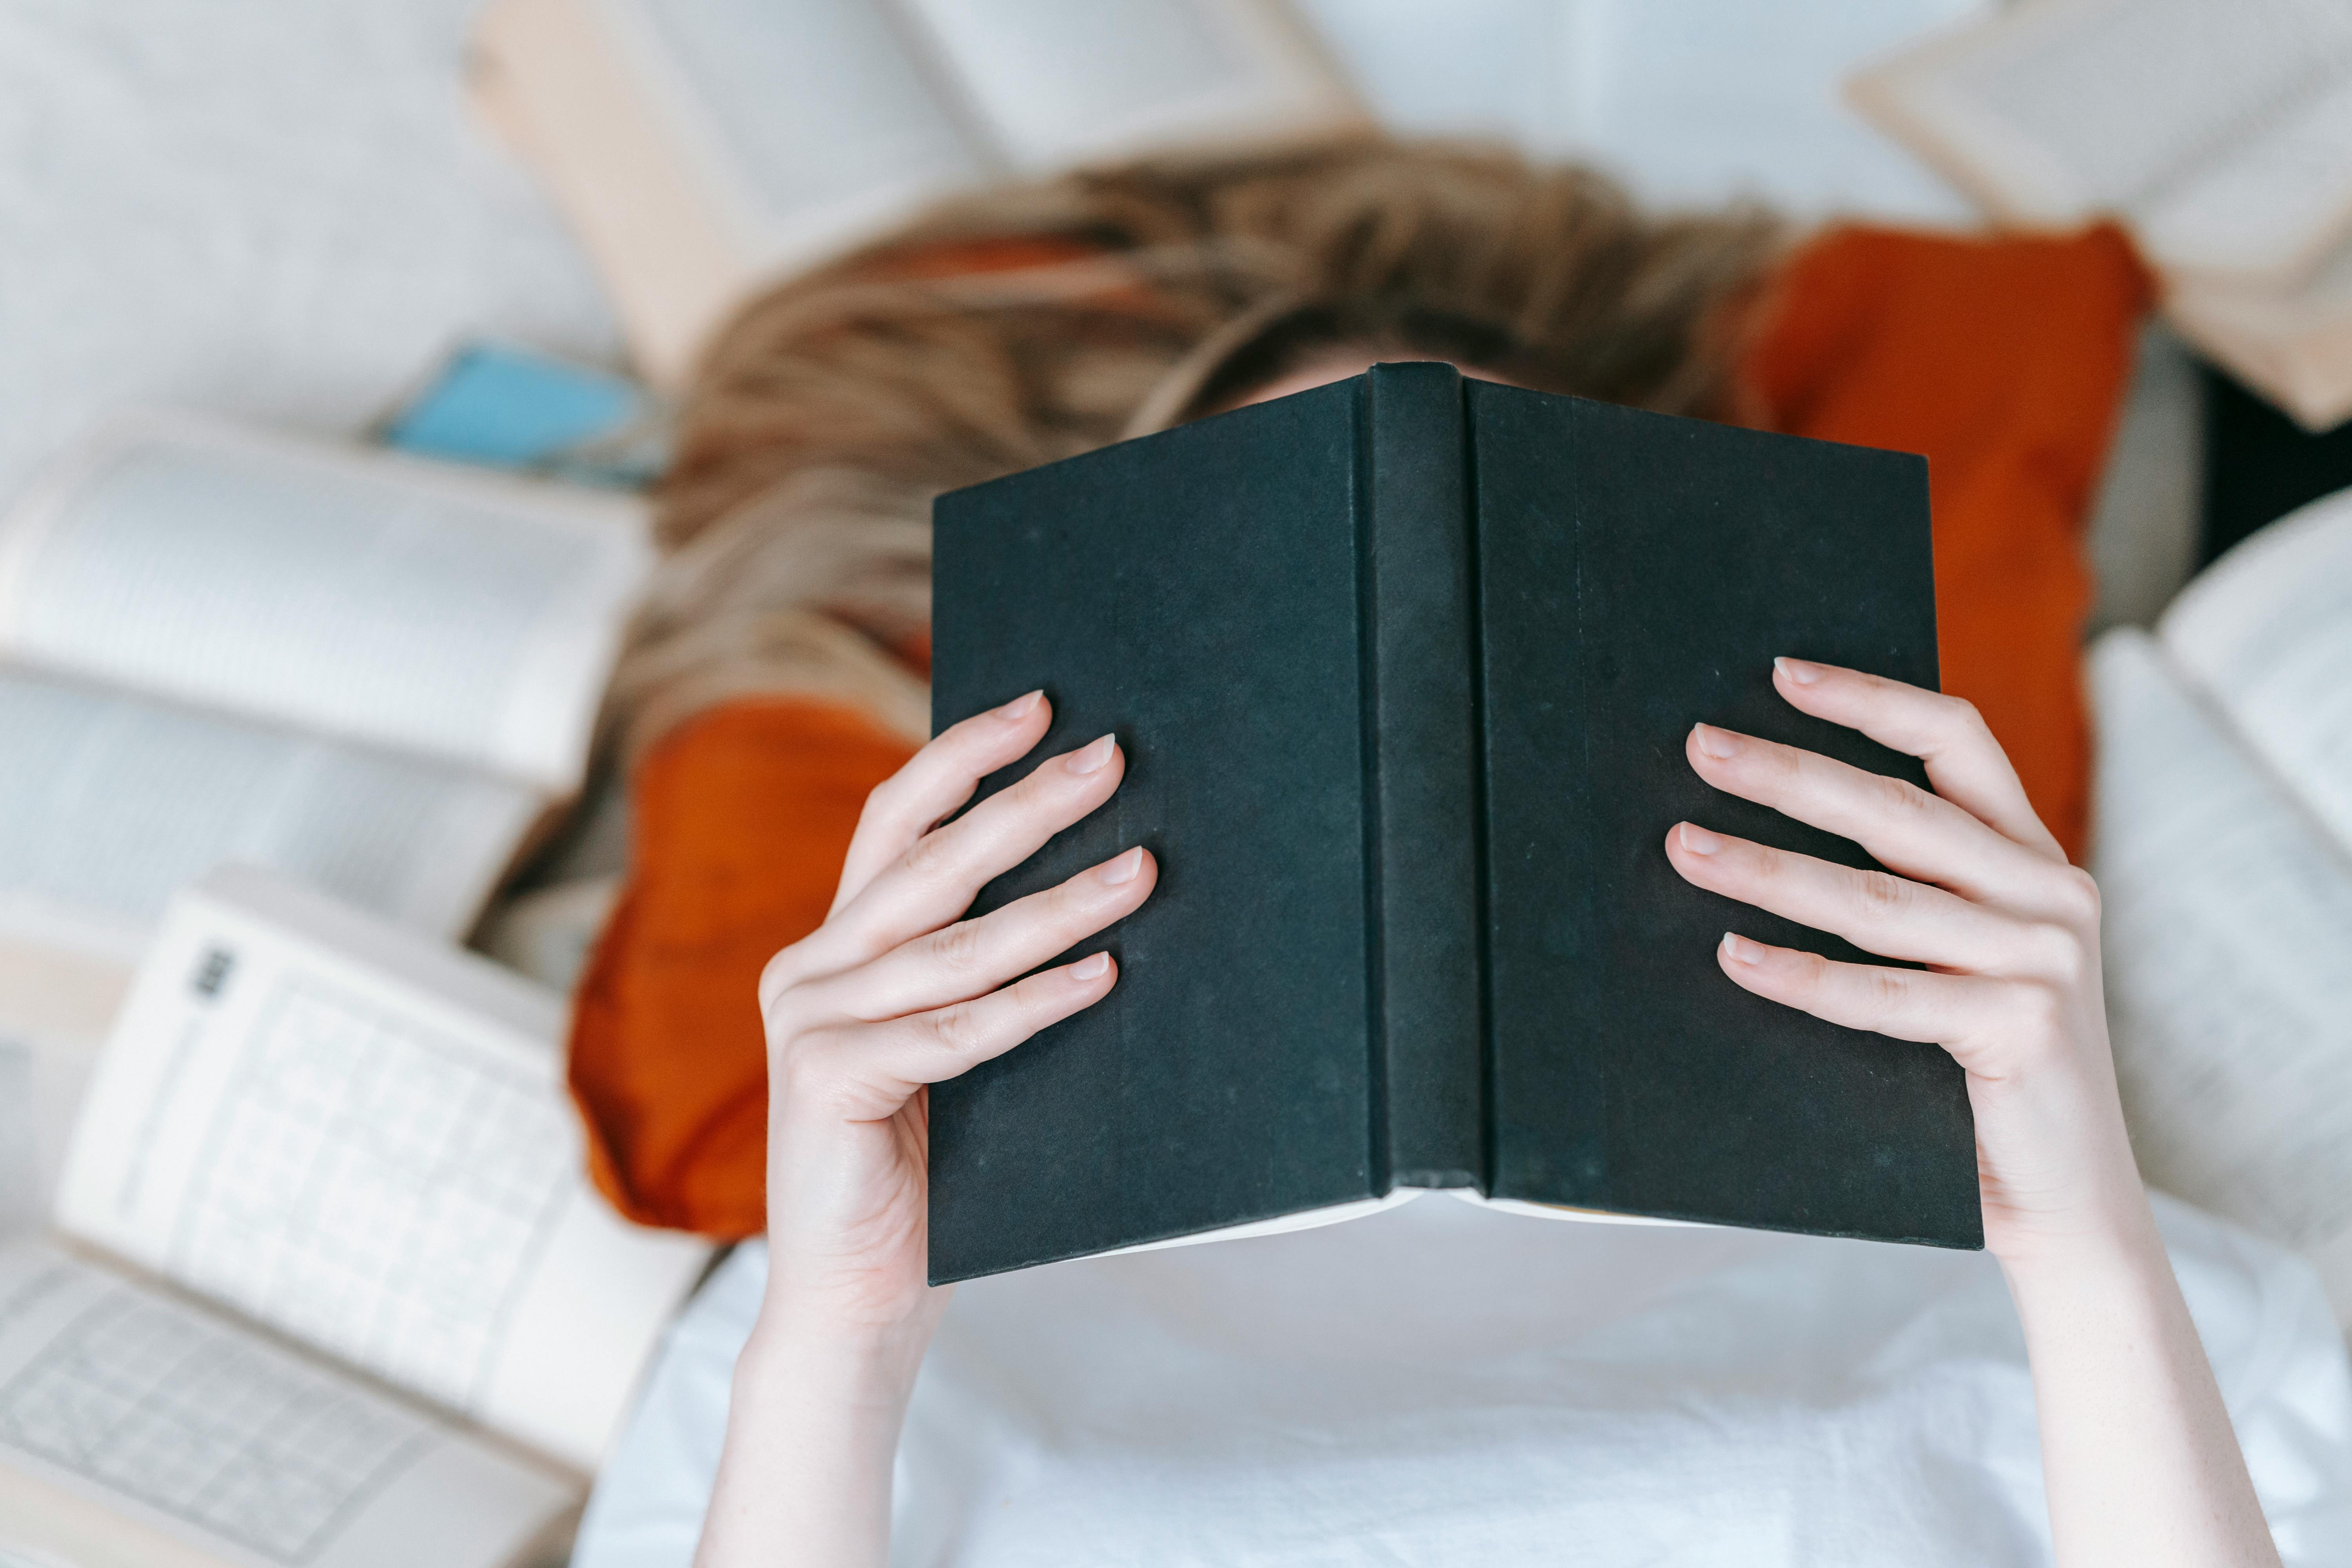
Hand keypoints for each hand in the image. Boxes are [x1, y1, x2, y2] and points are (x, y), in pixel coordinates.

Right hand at [753, 689, 1155, 1358]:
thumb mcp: (945, 1045)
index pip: (894, 822)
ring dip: (1060, 904)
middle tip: (1111, 759)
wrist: (857, 1296)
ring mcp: (811, 1022)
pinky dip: (1034, 1002)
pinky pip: (954, 1030)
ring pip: (957, 945)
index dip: (962, 758)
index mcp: (835, 946)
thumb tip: (1089, 879)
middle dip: (1028, 805)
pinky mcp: (826, 1081)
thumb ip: (972, 970)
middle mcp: (809, 969)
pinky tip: (1102, 973)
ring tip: (1141, 869)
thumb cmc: (923, 1170)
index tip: (1038, 707)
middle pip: (931, 863)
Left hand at [1662, 657, 2139, 1270]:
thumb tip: (1774, 830)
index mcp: (2034, 862)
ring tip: (1685, 847)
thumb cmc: (1985, 1078)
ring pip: (1875, 899)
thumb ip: (1910, 896)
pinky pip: (1883, 995)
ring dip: (1767, 869)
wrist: (2066, 1203)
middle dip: (1789, 773)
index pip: (1957, 741)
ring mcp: (2044, 961)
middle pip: (1897, 811)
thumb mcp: (1962, 962)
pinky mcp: (2024, 1028)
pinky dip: (1800, 976)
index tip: (1782, 672)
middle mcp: (2051, 895)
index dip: (1872, 699)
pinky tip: (1732, 955)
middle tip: (1699, 746)